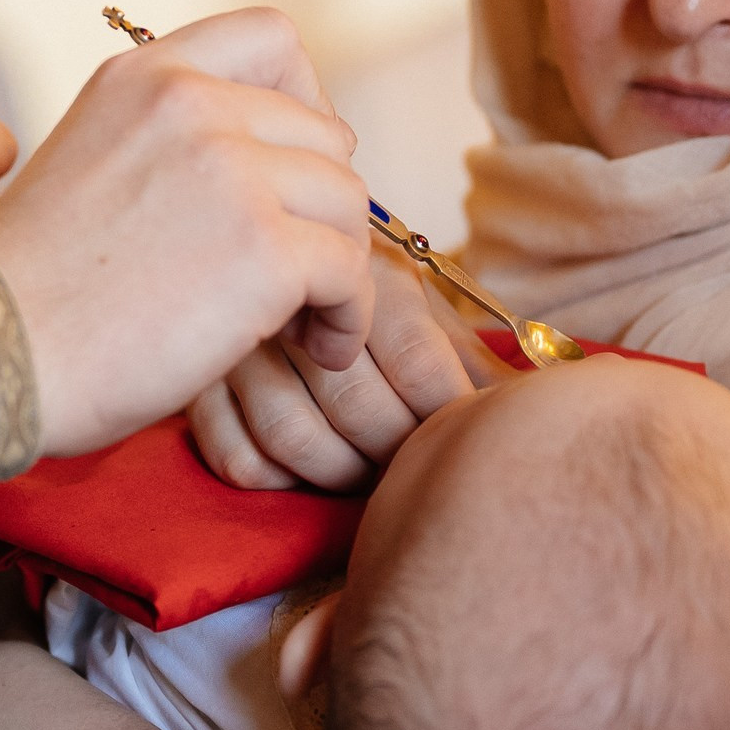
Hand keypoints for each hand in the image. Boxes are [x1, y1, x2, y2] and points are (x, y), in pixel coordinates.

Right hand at [0, 9, 374, 456]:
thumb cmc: (35, 290)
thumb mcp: (93, 162)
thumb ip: (174, 141)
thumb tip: (283, 161)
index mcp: (145, 75)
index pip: (274, 37)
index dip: (306, 101)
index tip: (291, 169)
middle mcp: (191, 103)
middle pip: (326, 136)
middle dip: (322, 208)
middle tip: (300, 272)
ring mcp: (230, 170)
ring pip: (349, 203)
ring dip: (340, 268)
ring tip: (307, 319)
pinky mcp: (263, 247)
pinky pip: (351, 274)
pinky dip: (347, 319)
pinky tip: (318, 346)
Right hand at [187, 241, 508, 490]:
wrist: (269, 250)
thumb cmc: (370, 303)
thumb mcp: (426, 309)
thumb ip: (475, 361)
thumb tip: (533, 415)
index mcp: (363, 271)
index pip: (418, 362)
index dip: (448, 416)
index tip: (465, 441)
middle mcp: (293, 301)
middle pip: (358, 408)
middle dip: (399, 455)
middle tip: (416, 469)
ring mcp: (238, 347)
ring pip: (294, 440)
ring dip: (343, 474)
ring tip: (368, 472)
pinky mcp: (196, 390)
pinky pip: (239, 460)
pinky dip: (280, 479)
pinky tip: (307, 468)